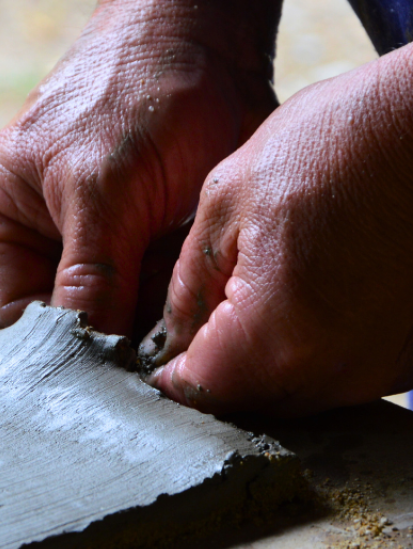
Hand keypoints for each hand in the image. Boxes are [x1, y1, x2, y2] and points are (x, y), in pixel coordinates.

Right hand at [0, 0, 283, 336]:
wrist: (199, 45)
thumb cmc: (135, 92)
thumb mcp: (102, 185)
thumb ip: (90, 276)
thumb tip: (91, 368)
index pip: (17, 320)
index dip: (64, 352)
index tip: (117, 372)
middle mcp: (33, 246)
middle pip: (64, 328)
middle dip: (111, 342)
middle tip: (155, 359)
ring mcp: (88, 252)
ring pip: (111, 322)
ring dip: (146, 326)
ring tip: (179, 316)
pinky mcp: (135, 253)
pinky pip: (149, 305)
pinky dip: (172, 309)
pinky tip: (193, 296)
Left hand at [141, 44, 412, 415]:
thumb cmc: (334, 145)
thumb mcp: (227, 201)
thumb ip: (188, 286)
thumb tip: (173, 339)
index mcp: (280, 333)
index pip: (202, 389)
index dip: (172, 375)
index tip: (160, 360)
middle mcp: (338, 370)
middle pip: (248, 404)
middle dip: (213, 374)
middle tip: (196, 336)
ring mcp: (379, 368)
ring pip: (292, 395)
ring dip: (257, 368)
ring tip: (244, 316)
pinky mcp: (405, 355)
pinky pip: (334, 378)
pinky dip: (302, 356)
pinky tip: (297, 310)